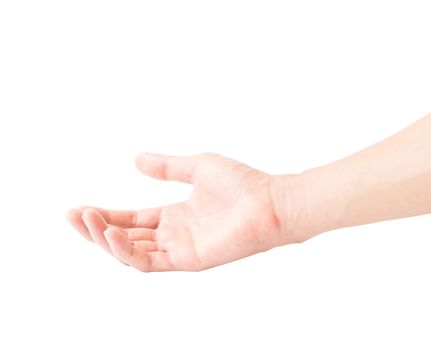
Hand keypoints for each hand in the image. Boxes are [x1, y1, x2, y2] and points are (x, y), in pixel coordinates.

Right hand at [66, 152, 290, 271]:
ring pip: (131, 253)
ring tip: (85, 220)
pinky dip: (126, 251)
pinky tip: (110, 234)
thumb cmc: (243, 183)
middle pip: (125, 237)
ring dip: (104, 239)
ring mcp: (180, 249)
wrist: (270, 201)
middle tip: (71, 215)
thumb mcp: (197, 166)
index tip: (79, 207)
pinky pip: (149, 261)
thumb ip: (166, 166)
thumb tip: (135, 158)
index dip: (105, 215)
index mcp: (175, 216)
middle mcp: (174, 235)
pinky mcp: (189, 260)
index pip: (131, 220)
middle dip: (95, 228)